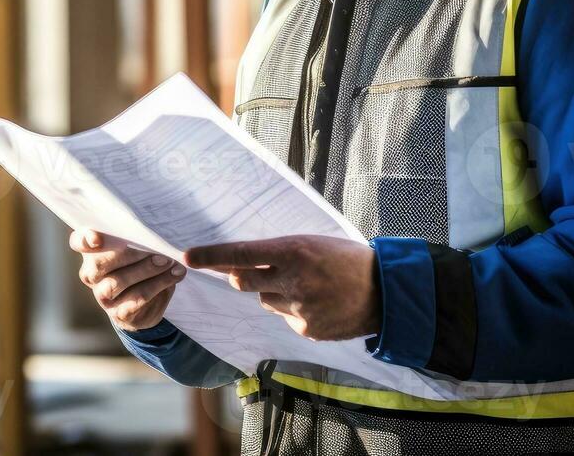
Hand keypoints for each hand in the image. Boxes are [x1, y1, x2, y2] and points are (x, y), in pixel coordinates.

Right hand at [69, 229, 185, 331]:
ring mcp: (103, 296)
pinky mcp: (119, 313)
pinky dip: (158, 285)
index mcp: (90, 252)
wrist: (143, 303)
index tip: (96, 238)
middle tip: (154, 247)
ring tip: (169, 261)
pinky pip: (137, 299)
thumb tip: (155, 226)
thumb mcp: (135, 245)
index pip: (78, 242)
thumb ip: (135, 234)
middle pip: (99, 263)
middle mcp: (91, 274)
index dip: (84, 240)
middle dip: (128, 254)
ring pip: (118, 282)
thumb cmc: (139, 261)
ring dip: (146, 270)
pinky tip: (175, 275)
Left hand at [184, 235, 380, 341]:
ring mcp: (299, 308)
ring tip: (308, 286)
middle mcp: (292, 280)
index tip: (187, 256)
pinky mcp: (306, 330)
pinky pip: (287, 319)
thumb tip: (243, 263)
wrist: (386, 292)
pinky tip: (319, 304)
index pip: (241, 253)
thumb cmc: (346, 260)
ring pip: (266, 301)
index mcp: (293, 250)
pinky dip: (296, 312)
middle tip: (255, 271)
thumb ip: (279, 253)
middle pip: (243, 281)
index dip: (211, 256)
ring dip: (276, 293)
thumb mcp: (313, 244)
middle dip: (241, 276)